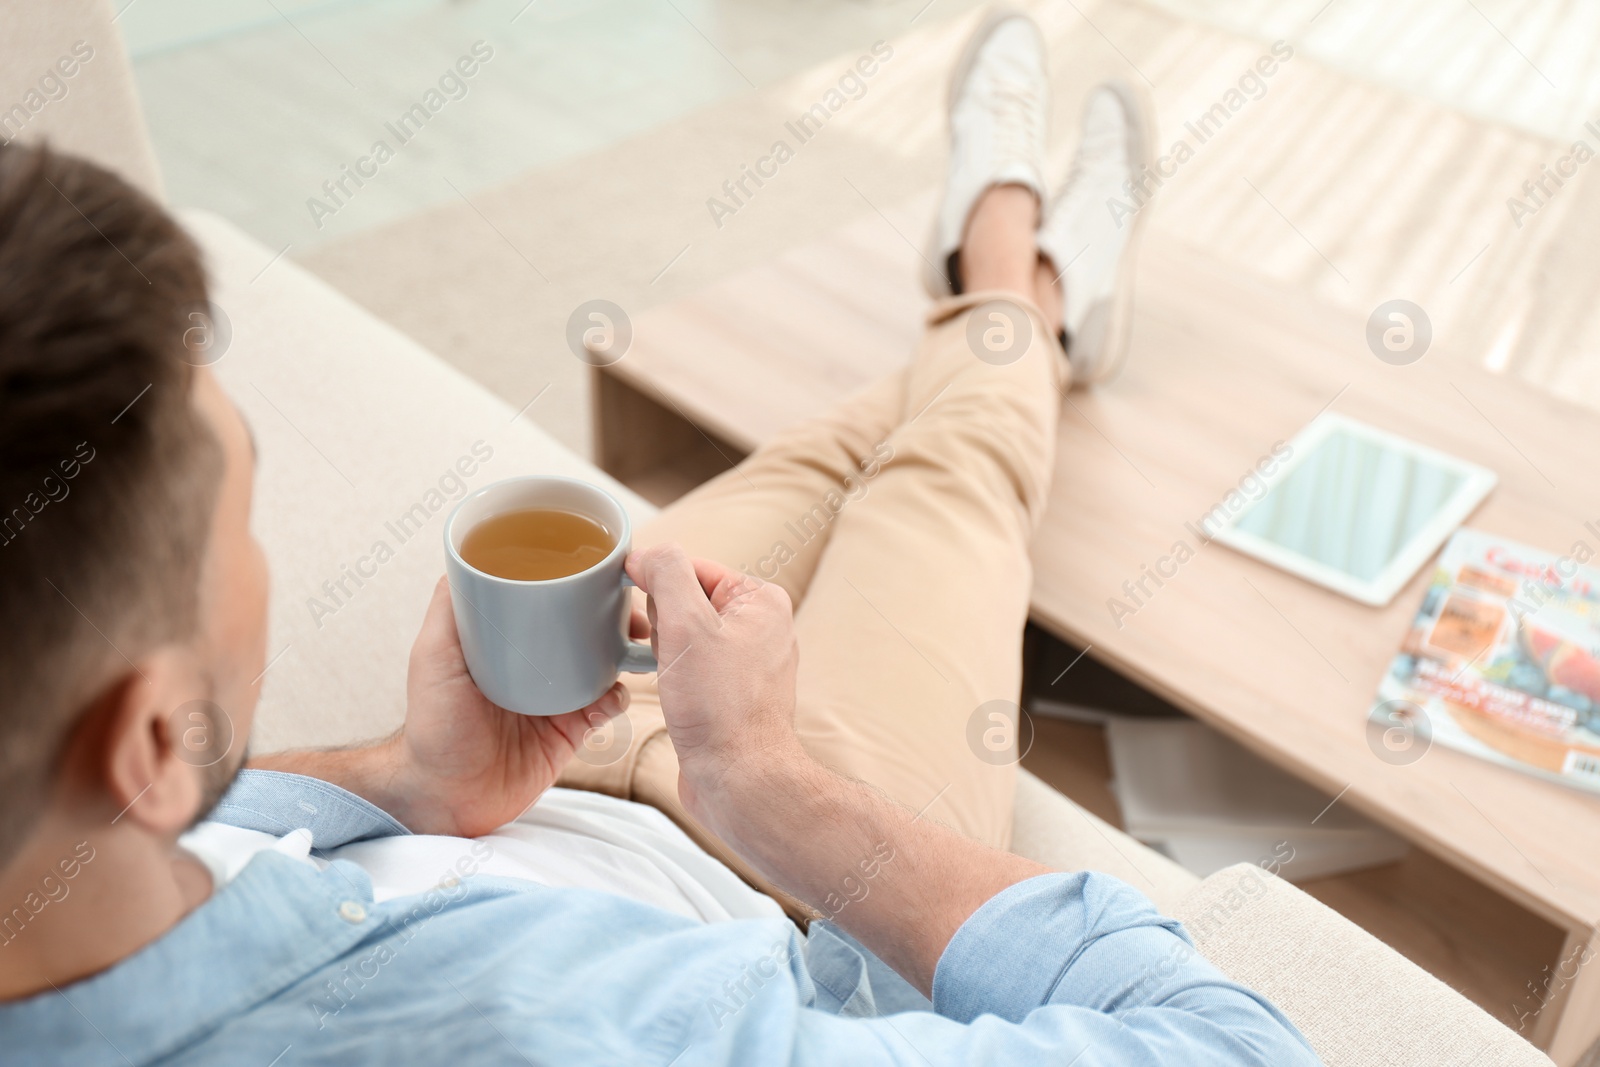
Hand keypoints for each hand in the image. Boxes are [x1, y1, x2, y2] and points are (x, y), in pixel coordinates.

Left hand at [379, 576, 638, 835]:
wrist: (445, 798)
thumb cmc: (431, 727)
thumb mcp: (431, 657)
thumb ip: (447, 610)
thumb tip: (464, 558)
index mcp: (506, 640)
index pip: (547, 598)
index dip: (578, 582)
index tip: (603, 569)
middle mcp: (534, 663)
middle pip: (585, 627)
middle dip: (616, 614)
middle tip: (634, 610)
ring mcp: (555, 696)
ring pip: (604, 663)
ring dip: (626, 651)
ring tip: (638, 646)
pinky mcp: (571, 731)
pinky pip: (606, 707)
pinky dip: (619, 697)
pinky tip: (616, 693)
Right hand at [625, 545, 803, 828]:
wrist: (738, 779)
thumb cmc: (719, 707)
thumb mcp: (686, 625)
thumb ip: (667, 573)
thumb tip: (646, 554)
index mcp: (760, 599)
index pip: (689, 567)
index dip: (657, 588)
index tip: (648, 620)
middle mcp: (760, 626)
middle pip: (683, 600)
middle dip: (662, 626)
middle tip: (672, 658)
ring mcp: (746, 661)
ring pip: (681, 636)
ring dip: (662, 653)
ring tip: (675, 681)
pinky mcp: (730, 692)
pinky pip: (687, 667)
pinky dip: (671, 676)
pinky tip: (673, 696)